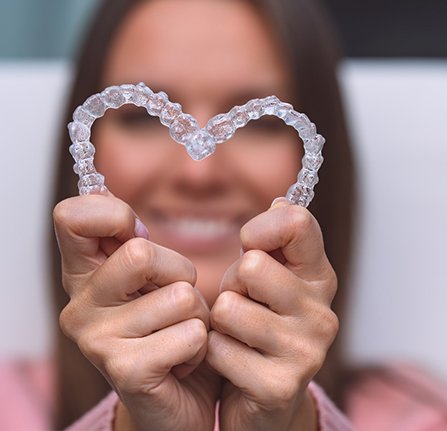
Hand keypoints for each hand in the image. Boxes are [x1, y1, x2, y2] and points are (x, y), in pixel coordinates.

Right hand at [53, 194, 219, 430]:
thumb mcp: (153, 280)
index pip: (72, 216)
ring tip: (180, 334)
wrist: (178, 401)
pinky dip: (202, 345)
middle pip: (141, 252)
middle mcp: (80, 305)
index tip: (137, 236)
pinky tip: (183, 361)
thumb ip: (135, 244)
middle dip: (180, 273)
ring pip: (180, 295)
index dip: (114, 215)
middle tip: (175, 301)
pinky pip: (191, 334)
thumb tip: (114, 202)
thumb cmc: (170, 330)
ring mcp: (97, 340)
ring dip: (197, 315)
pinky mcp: (125, 370)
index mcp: (84, 275)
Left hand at [206, 199, 337, 430]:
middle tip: (242, 303)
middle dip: (233, 284)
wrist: (262, 395)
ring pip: (228, 308)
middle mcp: (321, 312)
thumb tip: (282, 201)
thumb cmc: (258, 323)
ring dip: (220, 321)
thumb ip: (275, 240)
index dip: (260, 229)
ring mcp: (305, 351)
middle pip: (252, 266)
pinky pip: (218, 349)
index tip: (250, 245)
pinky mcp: (279, 386)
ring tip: (237, 333)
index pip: (297, 223)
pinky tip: (233, 362)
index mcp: (318, 277)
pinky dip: (213, 353)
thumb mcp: (266, 277)